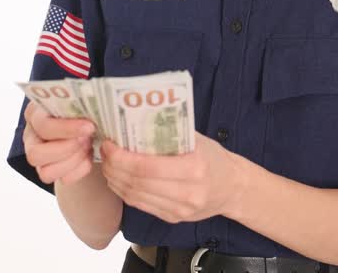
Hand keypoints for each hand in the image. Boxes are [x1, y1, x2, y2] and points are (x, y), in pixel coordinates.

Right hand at [22, 100, 95, 185]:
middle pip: (35, 155)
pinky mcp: (51, 170)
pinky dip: (80, 170)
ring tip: (88, 146)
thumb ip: (81, 103)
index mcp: (34, 114)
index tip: (89, 127)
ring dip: (73, 161)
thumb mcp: (78, 99)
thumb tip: (93, 110)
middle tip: (87, 139)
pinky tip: (88, 156)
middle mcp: (31, 137)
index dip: (66, 129)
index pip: (43, 126)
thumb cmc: (80, 105)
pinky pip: (63, 179)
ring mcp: (39, 156)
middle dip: (66, 149)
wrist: (86, 118)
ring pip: (46, 173)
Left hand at [99, 131, 247, 223]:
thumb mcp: (197, 139)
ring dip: (115, 180)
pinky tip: (119, 179)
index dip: (122, 157)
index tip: (110, 144)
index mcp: (194, 167)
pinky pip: (141, 205)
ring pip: (135, 196)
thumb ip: (169, 132)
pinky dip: (125, 191)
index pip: (147, 167)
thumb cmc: (214, 158)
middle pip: (137, 183)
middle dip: (114, 167)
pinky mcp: (173, 217)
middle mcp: (188, 192)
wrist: (233, 187)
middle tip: (104, 151)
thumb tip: (134, 120)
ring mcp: (180, 209)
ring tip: (108, 164)